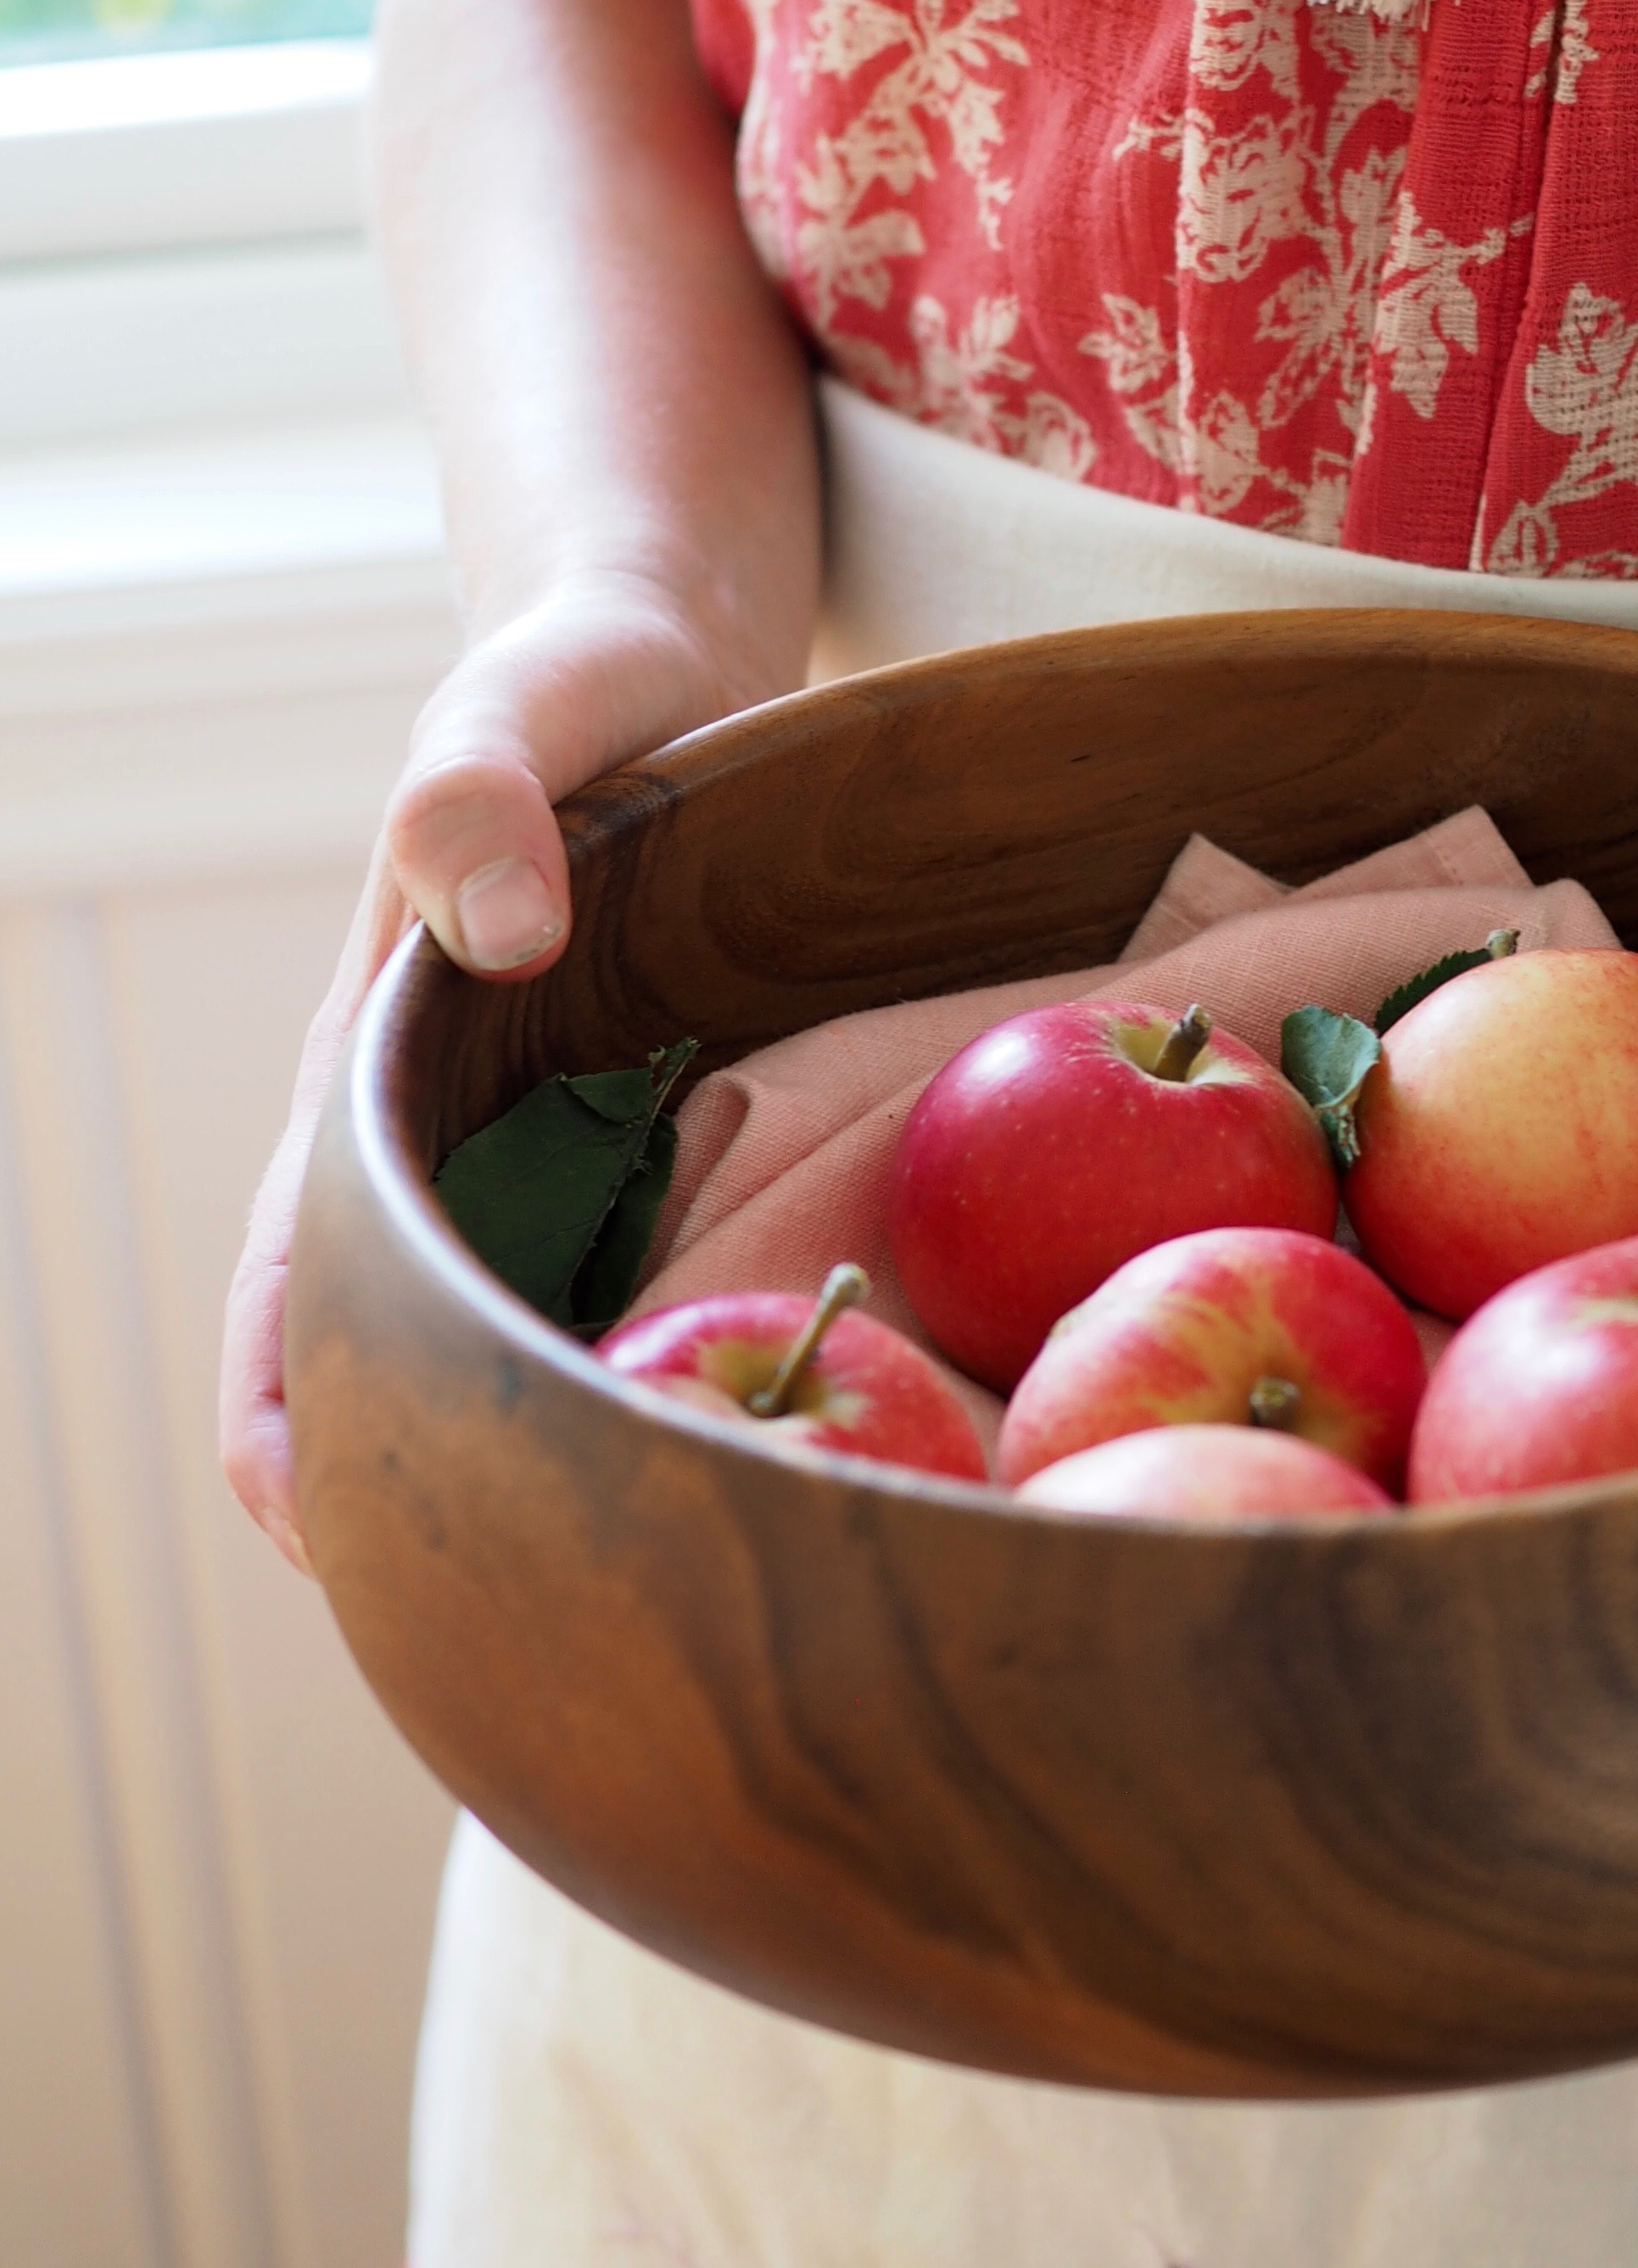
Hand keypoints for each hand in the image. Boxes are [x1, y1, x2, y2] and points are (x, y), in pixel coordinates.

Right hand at [220, 585, 752, 1571]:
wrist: (668, 633)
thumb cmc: (588, 671)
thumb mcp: (534, 699)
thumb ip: (482, 791)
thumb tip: (498, 926)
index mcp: (382, 1069)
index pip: (296, 1275)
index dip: (282, 1414)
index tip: (315, 1538)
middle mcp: (453, 1133)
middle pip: (399, 1345)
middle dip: (419, 1487)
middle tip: (503, 1635)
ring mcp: (550, 1144)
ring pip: (516, 1336)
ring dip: (538, 1451)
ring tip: (624, 1589)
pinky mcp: (648, 1133)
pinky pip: (627, 1277)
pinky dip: (643, 1364)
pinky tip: (724, 1450)